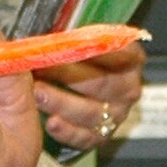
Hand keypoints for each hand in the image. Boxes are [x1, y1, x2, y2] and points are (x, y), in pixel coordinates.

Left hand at [34, 41, 145, 155]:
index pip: (124, 53)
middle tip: (43, 67)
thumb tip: (49, 30)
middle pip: (103, 83)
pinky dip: (66, 131)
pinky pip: (84, 137)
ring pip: (91, 112)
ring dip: (62, 102)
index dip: (102, 50)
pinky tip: (50, 122)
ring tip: (37, 93)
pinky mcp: (100, 137)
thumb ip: (70, 37)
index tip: (76, 44)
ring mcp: (115, 115)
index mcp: (129, 60)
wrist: (77, 89)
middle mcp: (126, 89)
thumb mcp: (79, 42)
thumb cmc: (77, 60)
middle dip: (69, 75)